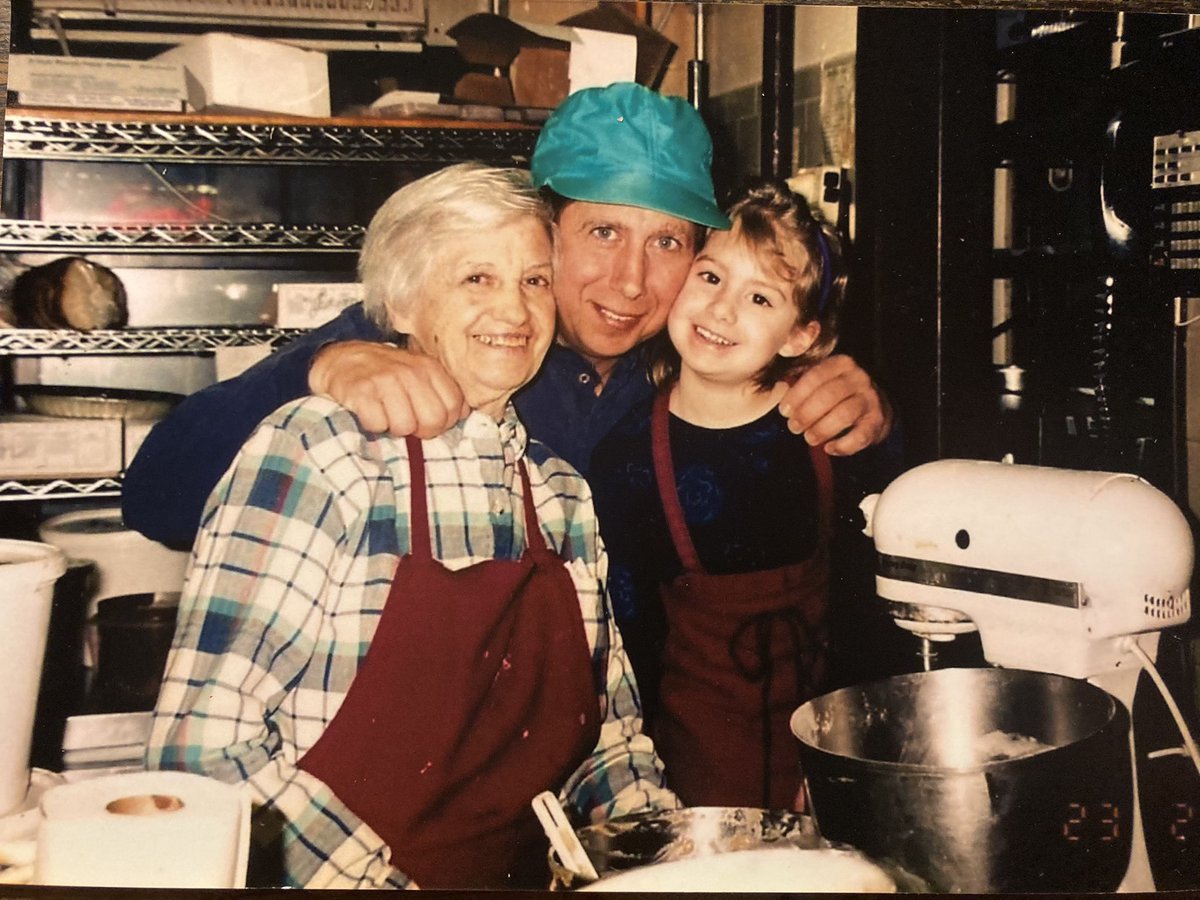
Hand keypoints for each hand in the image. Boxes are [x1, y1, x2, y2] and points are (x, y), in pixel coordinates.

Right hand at [308, 340, 468, 437]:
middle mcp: (410, 371)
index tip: (426, 421)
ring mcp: (385, 380)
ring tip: (385, 415)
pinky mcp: (361, 391)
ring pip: (404, 426)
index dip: (442, 424)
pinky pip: (377, 424)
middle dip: (420, 430)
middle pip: (433, 421)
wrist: (341, 360)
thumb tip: (462, 417)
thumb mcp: (417, 376)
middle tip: (405, 422)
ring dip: (393, 428)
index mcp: (430, 368)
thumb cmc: (385, 376)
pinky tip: (369, 413)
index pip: (454, 409)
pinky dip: (372, 425)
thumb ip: (441, 394)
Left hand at [777, 355, 892, 455]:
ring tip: (809, 438)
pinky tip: (830, 448)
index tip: (785, 411)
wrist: (877, 404)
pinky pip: (860, 436)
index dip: (797, 395)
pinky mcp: (878, 421)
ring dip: (822, 429)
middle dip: (807, 414)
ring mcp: (870, 399)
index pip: (816, 375)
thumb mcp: (823, 379)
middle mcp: (858, 378)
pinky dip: (843, 445)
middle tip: (794, 427)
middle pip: (829, 395)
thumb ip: (802, 381)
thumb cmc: (839, 393)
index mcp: (841, 364)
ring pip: (844, 414)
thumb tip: (777, 387)